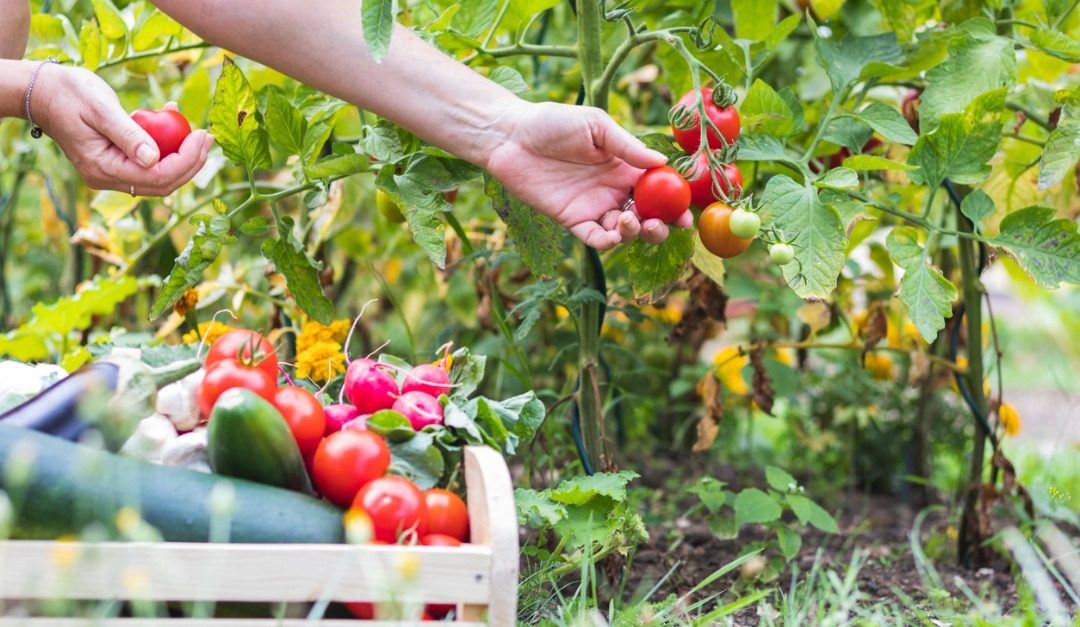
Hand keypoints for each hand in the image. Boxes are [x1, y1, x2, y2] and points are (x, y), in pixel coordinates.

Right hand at [32, 65, 211, 195]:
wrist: (44, 92)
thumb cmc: (69, 93)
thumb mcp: (101, 109)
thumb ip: (128, 135)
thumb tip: (154, 159)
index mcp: (103, 168)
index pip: (157, 177)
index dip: (186, 161)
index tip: (203, 135)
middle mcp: (108, 178)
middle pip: (163, 183)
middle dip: (191, 162)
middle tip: (208, 136)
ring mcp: (112, 173)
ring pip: (159, 176)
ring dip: (182, 155)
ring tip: (196, 129)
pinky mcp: (118, 163)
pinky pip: (150, 163)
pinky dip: (167, 147)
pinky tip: (172, 119)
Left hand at [484, 102, 691, 249]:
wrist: (512, 136)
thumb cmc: (554, 122)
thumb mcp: (596, 126)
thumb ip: (627, 147)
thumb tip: (661, 162)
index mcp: (625, 167)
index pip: (658, 189)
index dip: (675, 203)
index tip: (686, 213)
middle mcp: (614, 190)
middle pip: (647, 216)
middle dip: (660, 226)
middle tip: (662, 224)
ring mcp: (594, 207)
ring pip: (624, 232)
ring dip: (635, 232)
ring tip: (630, 220)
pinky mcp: (572, 220)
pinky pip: (595, 239)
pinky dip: (609, 242)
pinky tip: (614, 234)